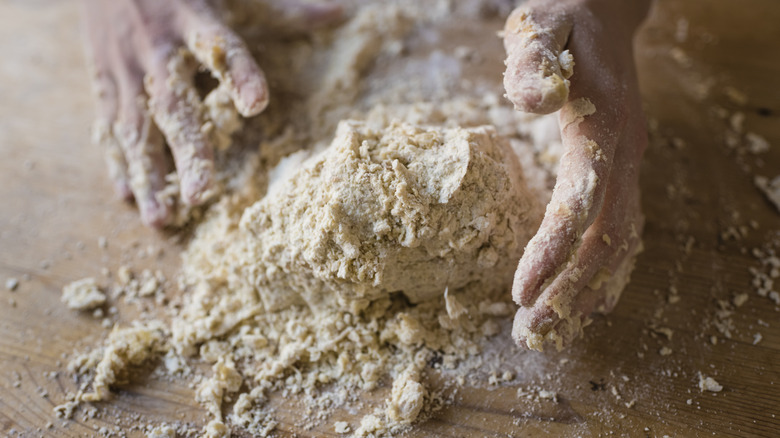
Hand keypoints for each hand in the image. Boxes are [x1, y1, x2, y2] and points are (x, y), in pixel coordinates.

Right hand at [82, 0, 340, 226]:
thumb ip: (285, 11)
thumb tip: (344, 13)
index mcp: (194, 19)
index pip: (221, 48)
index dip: (238, 74)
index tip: (257, 103)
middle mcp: (157, 47)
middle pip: (172, 103)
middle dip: (186, 151)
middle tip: (200, 196)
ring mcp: (125, 66)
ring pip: (134, 126)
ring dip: (147, 174)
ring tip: (161, 219)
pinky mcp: (104, 79)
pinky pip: (109, 126)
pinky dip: (118, 162)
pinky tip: (130, 196)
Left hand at [502, 0, 651, 349]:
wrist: (605, 11)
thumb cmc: (563, 22)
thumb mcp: (540, 28)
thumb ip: (534, 62)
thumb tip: (532, 103)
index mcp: (603, 126)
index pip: (582, 202)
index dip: (553, 250)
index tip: (521, 291)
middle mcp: (626, 152)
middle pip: (606, 237)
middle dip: (571, 289)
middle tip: (532, 331)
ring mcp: (631, 163)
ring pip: (619, 241)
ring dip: (589, 289)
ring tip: (552, 328)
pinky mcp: (623, 168)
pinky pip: (623, 229)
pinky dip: (607, 270)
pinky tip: (590, 300)